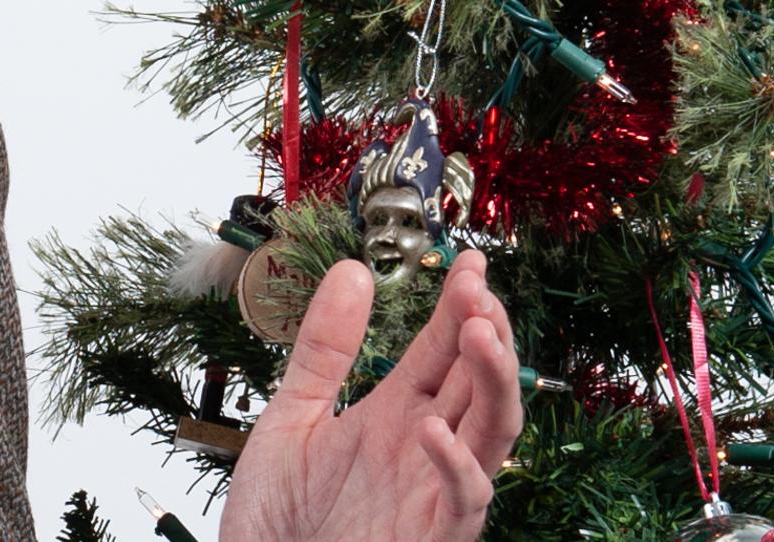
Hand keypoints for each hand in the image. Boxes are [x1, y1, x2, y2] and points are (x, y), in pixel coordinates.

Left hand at [223, 250, 524, 541]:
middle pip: (480, 382)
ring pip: (493, 433)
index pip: (444, 350)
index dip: (461, 306)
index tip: (468, 259)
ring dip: (495, 383)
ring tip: (480, 333)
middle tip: (477, 287)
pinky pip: (464, 501)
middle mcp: (423, 449)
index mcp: (396, 416)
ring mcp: (431, 493)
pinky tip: (431, 427)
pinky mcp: (433, 536)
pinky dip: (456, 466)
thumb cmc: (279, 521)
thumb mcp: (292, 418)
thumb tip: (353, 270)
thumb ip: (324, 350)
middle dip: (487, 332)